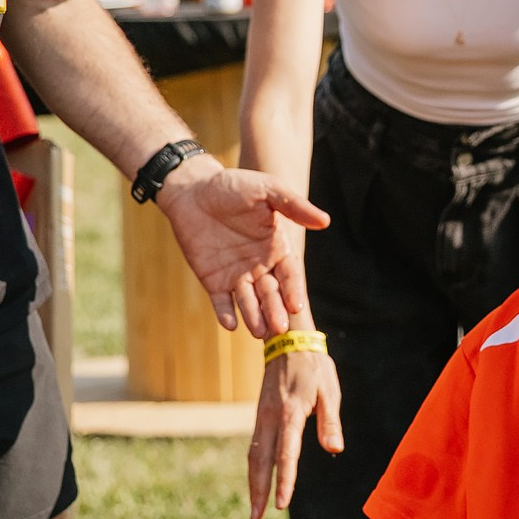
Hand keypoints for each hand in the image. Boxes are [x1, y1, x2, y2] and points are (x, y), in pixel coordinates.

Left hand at [155, 155, 328, 333]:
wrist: (192, 190)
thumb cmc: (233, 187)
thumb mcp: (266, 190)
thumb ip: (293, 206)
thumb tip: (325, 221)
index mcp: (277, 248)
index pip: (289, 275)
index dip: (293, 290)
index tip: (297, 305)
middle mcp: (260, 266)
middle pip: (271, 294)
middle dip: (276, 311)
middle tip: (279, 328)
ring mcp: (237, 276)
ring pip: (249, 302)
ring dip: (255, 317)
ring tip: (259, 331)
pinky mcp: (213, 281)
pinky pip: (221, 301)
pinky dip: (225, 313)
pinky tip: (230, 323)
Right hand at [248, 343, 342, 518]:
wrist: (287, 341)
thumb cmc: (314, 367)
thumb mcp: (329, 391)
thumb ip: (330, 421)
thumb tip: (334, 449)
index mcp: (290, 413)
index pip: (286, 454)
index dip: (284, 481)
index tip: (282, 504)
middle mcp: (270, 417)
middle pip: (260, 460)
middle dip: (258, 490)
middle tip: (257, 517)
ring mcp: (261, 416)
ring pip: (254, 454)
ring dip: (253, 482)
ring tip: (255, 507)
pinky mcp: (260, 415)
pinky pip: (255, 445)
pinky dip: (255, 466)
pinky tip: (258, 480)